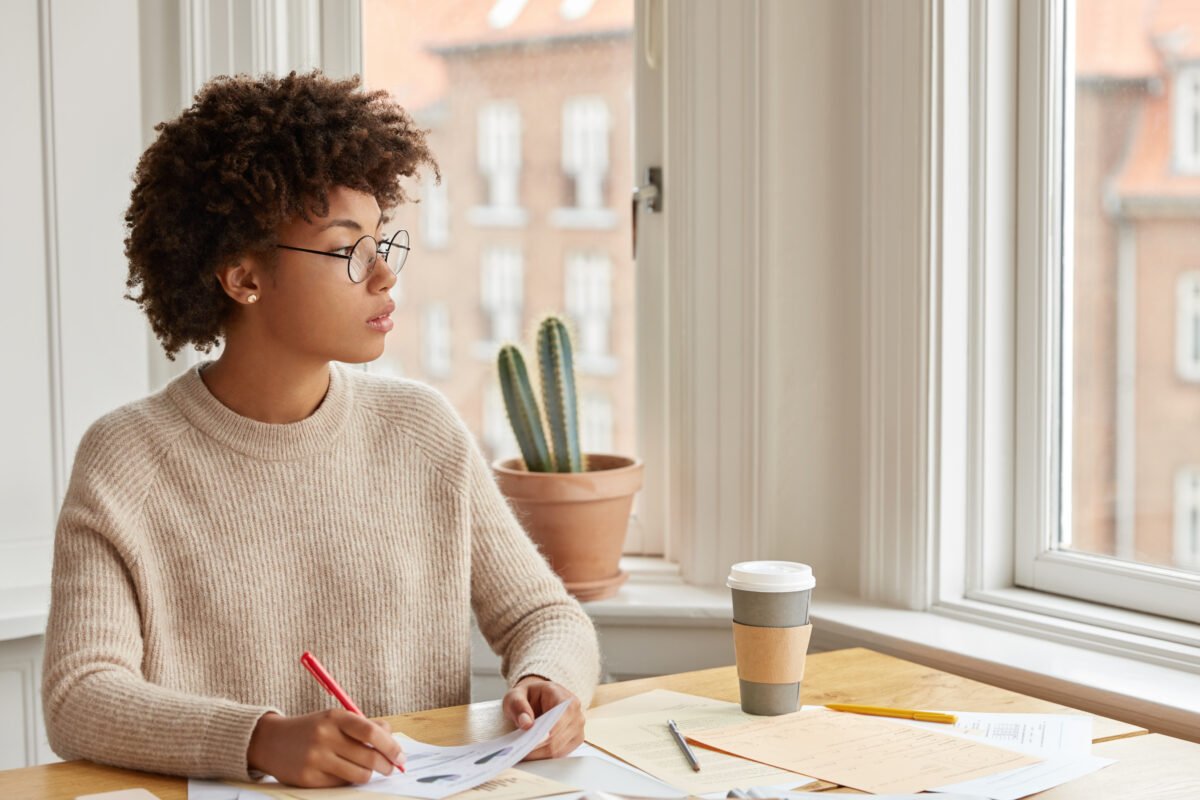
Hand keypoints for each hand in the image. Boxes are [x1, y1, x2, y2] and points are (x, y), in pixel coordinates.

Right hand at [246, 709, 405, 786]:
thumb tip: (392, 739)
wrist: (270, 741)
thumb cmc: (311, 729)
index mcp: (334, 717)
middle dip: (386, 764)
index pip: (371, 731)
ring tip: (367, 769)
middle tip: (391, 767)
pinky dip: (349, 779)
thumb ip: (364, 725)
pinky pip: (342, 783)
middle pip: (369, 756)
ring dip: (369, 774)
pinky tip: (344, 771)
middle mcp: (324, 737)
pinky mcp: (308, 779)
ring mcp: (315, 759)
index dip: (391, 745)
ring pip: (359, 774)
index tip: (400, 755)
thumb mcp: (335, 718)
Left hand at [502, 675, 584, 759]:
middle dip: (537, 747)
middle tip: (519, 751)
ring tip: (522, 753)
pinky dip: (544, 757)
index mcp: (564, 698)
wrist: (537, 699)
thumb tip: (526, 724)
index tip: (531, 741)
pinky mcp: (574, 741)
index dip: (548, 732)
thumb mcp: (516, 695)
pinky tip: (531, 754)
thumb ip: (519, 706)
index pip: (560, 718)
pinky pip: (559, 755)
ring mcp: (578, 729)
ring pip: (558, 750)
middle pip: (558, 739)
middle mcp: (576, 714)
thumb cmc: (529, 696)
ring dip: (539, 754)